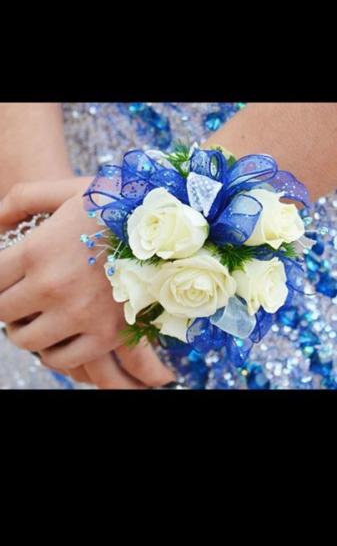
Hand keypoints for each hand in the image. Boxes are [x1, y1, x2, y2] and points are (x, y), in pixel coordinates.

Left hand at [0, 179, 174, 388]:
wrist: (173, 224)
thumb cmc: (118, 205)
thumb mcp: (69, 189)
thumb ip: (22, 198)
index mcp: (37, 249)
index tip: (8, 276)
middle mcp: (53, 286)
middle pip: (3, 311)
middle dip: (8, 303)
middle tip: (21, 295)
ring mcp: (80, 315)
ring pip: (26, 340)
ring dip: (25, 329)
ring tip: (38, 315)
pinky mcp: (106, 337)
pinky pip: (62, 359)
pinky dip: (53, 351)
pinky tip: (59, 334)